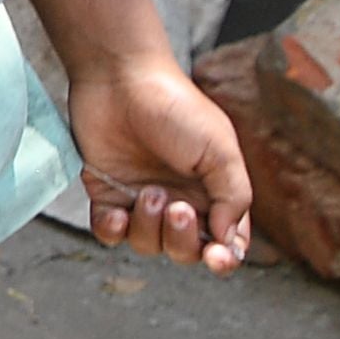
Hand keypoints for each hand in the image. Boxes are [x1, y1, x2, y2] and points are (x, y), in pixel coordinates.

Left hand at [68, 52, 252, 266]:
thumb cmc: (177, 109)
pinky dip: (113, 231)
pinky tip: (116, 212)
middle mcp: (179, 202)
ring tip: (147, 191)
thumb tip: (227, 240)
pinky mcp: (106, 194)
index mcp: (213, 193)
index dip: (224, 258)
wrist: (121, 80)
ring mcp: (141, 200)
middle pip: (185, 251)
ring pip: (148, 245)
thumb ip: (234, 198)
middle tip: (176, 207)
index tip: (217, 257)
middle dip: (182, 240)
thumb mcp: (221, 151)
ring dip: (148, 226)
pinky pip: (110, 234)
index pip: (225, 242)